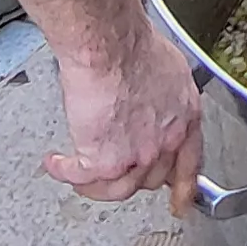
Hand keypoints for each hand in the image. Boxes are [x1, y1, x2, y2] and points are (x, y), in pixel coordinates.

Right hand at [47, 24, 203, 213]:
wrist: (110, 45)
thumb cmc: (133, 43)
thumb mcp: (168, 68)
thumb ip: (163, 93)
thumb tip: (151, 97)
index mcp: (185, 117)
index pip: (190, 162)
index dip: (184, 187)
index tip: (180, 203)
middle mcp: (166, 141)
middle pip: (151, 178)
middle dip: (131, 177)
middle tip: (113, 172)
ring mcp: (138, 155)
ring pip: (117, 188)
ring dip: (94, 182)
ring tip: (78, 175)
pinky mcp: (105, 160)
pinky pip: (82, 178)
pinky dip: (64, 172)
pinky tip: (56, 164)